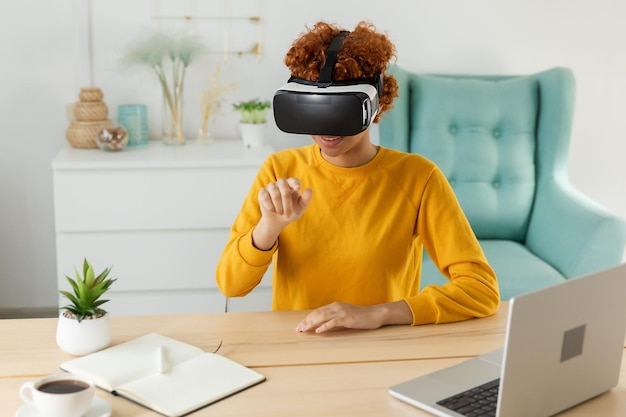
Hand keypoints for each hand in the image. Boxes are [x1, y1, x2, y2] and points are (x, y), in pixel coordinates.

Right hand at [252, 178, 312, 249]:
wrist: (278, 220)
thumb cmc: (291, 212)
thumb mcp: (301, 208)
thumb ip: (306, 199)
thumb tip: (310, 190)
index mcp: (292, 185)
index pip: (294, 180)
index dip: (295, 183)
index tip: (297, 188)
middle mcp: (281, 183)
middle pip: (284, 188)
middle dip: (286, 203)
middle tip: (287, 214)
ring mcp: (271, 187)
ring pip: (274, 192)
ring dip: (278, 205)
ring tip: (280, 213)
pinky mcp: (262, 193)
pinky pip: (265, 196)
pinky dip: (269, 205)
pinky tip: (272, 210)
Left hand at [295, 301, 412, 333]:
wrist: (376, 314)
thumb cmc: (361, 316)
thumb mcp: (346, 315)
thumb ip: (335, 318)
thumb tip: (323, 324)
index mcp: (335, 305)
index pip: (317, 312)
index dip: (308, 318)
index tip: (300, 326)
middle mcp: (336, 307)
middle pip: (317, 314)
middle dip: (306, 322)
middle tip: (298, 329)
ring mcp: (342, 312)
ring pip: (322, 317)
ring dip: (311, 324)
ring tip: (304, 330)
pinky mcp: (347, 318)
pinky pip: (333, 322)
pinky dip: (324, 326)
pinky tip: (318, 331)